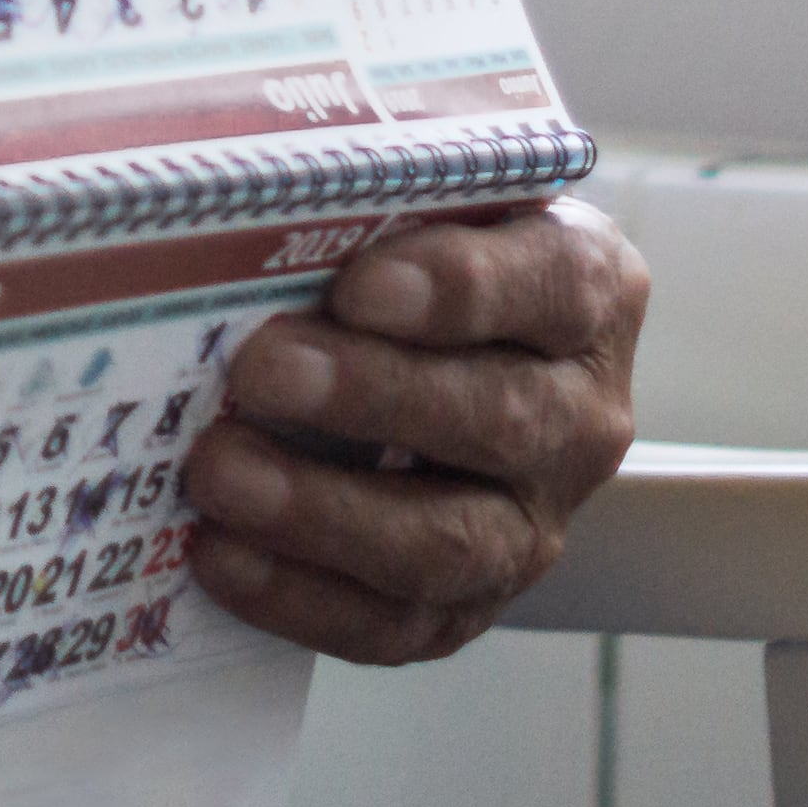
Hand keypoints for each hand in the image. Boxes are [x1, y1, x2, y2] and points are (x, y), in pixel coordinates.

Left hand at [179, 198, 646, 661]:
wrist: (467, 374)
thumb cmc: (429, 262)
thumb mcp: (437, 206)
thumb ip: (382, 194)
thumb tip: (246, 183)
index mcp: (589, 293)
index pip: (552, 286)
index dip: (459, 289)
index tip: (358, 286)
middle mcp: (581, 417)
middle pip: (497, 417)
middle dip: (371, 396)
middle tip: (260, 369)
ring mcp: (532, 523)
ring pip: (449, 540)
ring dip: (325, 511)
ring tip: (218, 472)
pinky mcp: (470, 606)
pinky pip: (395, 623)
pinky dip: (301, 596)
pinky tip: (218, 555)